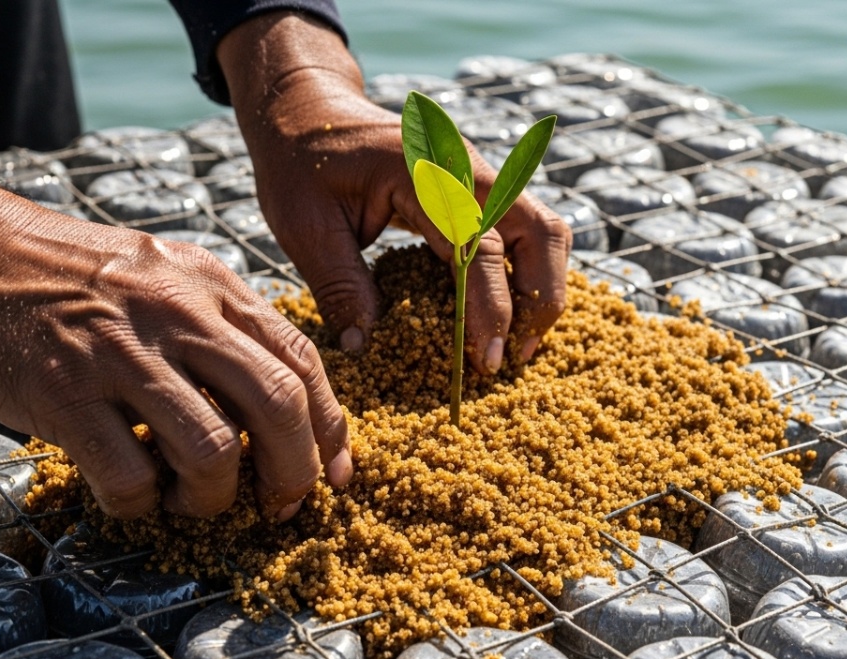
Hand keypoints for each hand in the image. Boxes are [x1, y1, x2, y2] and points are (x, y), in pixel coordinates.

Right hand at [0, 146, 350, 520]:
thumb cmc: (68, 274)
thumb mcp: (163, 274)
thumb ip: (220, 325)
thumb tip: (278, 401)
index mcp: (211, 287)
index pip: (301, 360)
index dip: (330, 427)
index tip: (333, 473)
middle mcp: (177, 315)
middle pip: (276, 405)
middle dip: (293, 472)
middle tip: (279, 506)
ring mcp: (120, 355)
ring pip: (212, 450)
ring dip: (214, 498)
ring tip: (191, 500)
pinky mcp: (63, 395)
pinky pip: (129, 476)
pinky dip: (142, 505)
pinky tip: (133, 495)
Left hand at [217, 12, 571, 372]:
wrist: (306, 111)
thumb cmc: (301, 164)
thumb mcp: (305, 226)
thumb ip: (339, 286)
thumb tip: (363, 348)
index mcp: (424, 173)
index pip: (479, 246)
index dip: (490, 308)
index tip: (488, 360)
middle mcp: (466, 169)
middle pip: (540, 232)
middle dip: (537, 300)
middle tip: (514, 358)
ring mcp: (479, 176)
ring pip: (544, 230)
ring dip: (541, 288)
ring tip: (519, 344)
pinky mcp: (478, 190)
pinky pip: (525, 230)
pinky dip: (527, 274)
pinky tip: (507, 315)